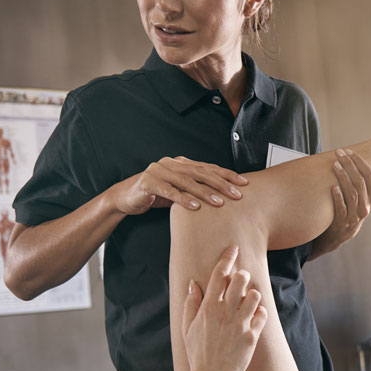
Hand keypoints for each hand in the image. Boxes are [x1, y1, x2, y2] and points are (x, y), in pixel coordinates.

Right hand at [110, 156, 248, 214]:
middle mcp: (172, 164)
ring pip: (187, 181)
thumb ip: (195, 190)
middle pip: (201, 172)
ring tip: (220, 203)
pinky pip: (169, 191)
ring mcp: (159, 170)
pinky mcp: (148, 181)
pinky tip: (195, 206)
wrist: (126, 197)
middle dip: (221, 184)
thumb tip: (223, 197)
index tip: (244, 184)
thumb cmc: (156, 195)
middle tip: (237, 195)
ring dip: (205, 192)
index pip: (209, 168)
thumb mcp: (179, 191)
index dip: (227, 175)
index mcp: (182, 164)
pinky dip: (183, 199)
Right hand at [181, 246, 267, 370]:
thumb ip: (191, 304)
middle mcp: (224, 313)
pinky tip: (254, 315)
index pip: (219, 274)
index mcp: (208, 308)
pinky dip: (260, 311)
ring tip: (247, 301)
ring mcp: (240, 324)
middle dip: (242, 275)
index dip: (227, 258)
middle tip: (241, 281)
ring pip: (254, 295)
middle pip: (240, 279)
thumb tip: (193, 284)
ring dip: (252, 294)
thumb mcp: (187, 328)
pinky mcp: (252, 336)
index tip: (233, 249)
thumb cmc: (198, 353)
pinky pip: (262, 313)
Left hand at [312, 148, 370, 256]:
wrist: (343, 232)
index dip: (360, 162)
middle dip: (350, 165)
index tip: (350, 151)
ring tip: (335, 164)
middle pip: (360, 183)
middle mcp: (366, 207)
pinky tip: (332, 187)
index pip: (370, 177)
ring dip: (343, 177)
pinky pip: (341, 209)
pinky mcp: (342, 222)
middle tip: (339, 153)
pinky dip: (338, 197)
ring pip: (352, 194)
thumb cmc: (357, 210)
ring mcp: (354, 215)